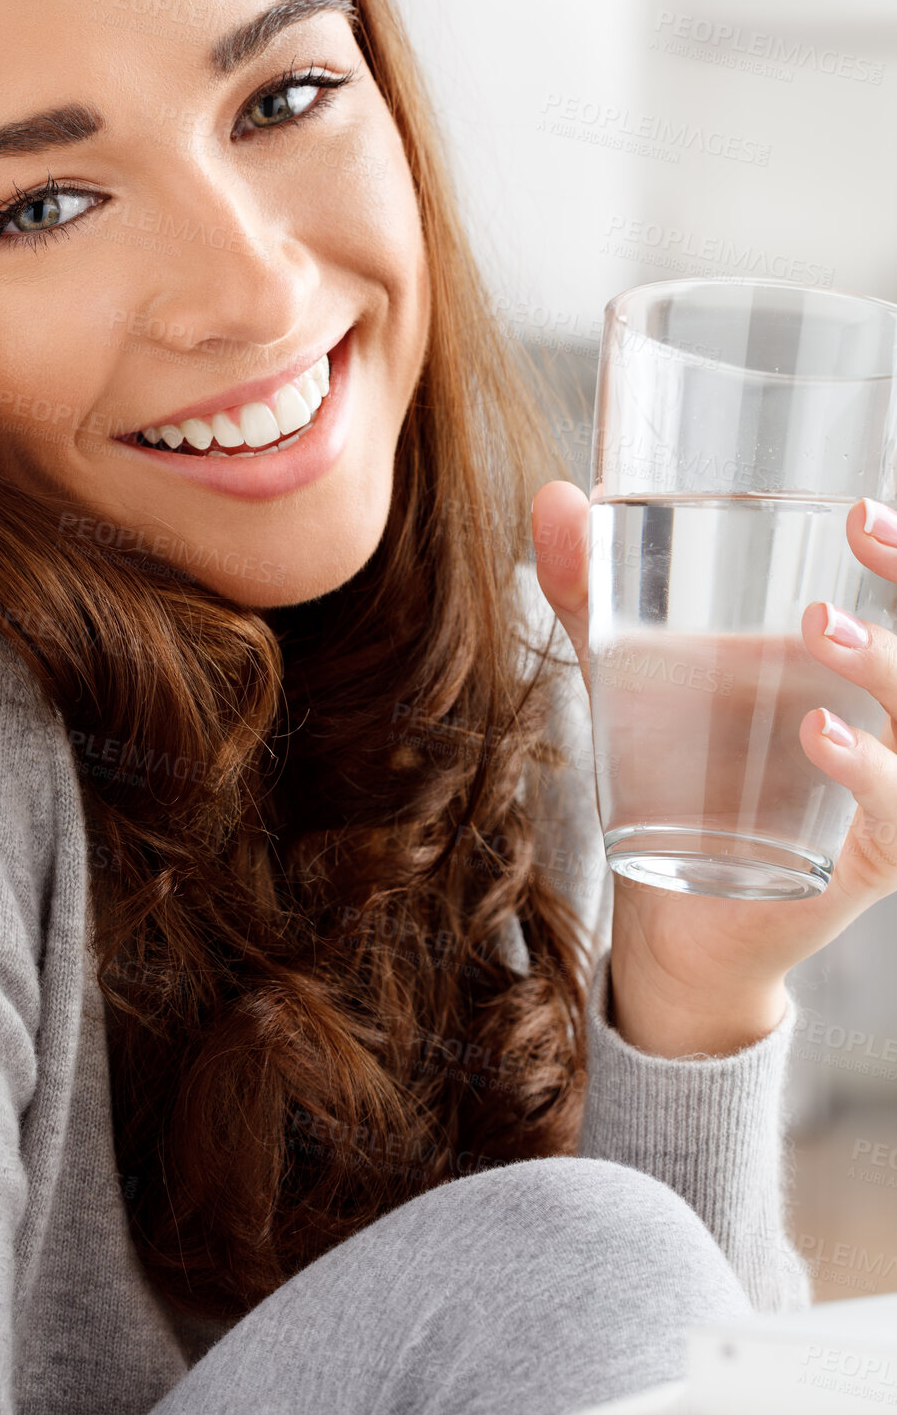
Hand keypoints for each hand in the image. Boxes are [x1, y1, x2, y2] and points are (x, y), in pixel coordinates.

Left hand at [530, 480, 896, 1057]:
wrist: (673, 918)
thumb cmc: (674, 783)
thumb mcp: (633, 679)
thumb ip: (593, 594)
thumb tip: (552, 496)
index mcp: (846, 668)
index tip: (854, 507)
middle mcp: (884, 723)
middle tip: (862, 527)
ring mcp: (885, 791)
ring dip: (889, 664)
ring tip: (818, 626)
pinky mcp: (866, 859)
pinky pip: (896, 811)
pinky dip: (868, 770)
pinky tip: (816, 733)